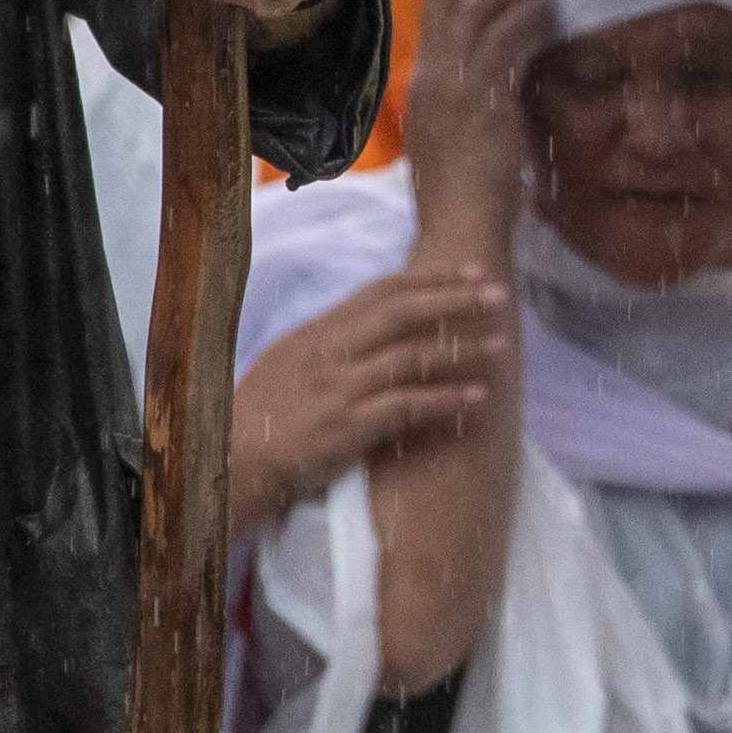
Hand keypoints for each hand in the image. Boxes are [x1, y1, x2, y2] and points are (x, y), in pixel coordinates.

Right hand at [228, 270, 511, 532]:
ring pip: (413, 357)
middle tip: (499, 295)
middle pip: (404, 312)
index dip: (430, 279)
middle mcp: (331, 351)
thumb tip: (371, 325)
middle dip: (456, 300)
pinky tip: (478, 398)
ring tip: (502, 345)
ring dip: (463, 349)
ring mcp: (340, 388)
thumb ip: (330, 341)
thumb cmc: (258, 414)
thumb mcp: (289, 361)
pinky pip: (408, 406)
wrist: (229, 459)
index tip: (469, 273)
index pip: (382, 291)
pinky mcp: (348, 427)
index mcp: (319, 331)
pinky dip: (446, 400)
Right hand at [402, 0, 556, 253]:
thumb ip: (471, 105)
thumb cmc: (468, 199)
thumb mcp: (457, 141)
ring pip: (476, 9)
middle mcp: (430, 79)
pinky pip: (502, 38)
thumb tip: (506, 77)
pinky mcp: (481, 98)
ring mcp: (452, 86)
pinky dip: (525, 17)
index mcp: (421, 88)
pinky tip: (547, 14)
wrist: (459, 232)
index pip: (433, 13)